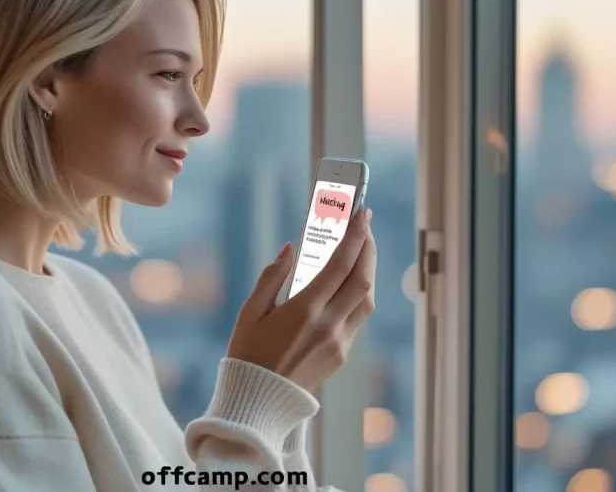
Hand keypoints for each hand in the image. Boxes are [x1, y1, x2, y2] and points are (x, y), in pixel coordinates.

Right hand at [226, 207, 376, 392]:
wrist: (257, 402)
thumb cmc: (247, 355)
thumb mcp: (250, 311)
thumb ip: (272, 276)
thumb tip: (291, 248)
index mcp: (305, 311)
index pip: (341, 265)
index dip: (355, 235)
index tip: (360, 213)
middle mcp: (328, 326)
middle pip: (363, 279)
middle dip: (367, 248)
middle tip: (363, 225)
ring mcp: (339, 342)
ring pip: (366, 299)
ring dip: (368, 271)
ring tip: (360, 250)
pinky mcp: (341, 355)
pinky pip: (357, 317)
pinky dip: (358, 294)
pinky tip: (348, 282)